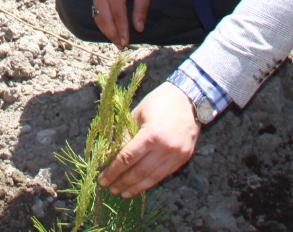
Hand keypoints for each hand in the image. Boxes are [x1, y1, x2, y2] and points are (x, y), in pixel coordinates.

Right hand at [92, 0, 151, 46]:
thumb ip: (141, 9)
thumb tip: (139, 29)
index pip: (118, 16)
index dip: (122, 31)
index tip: (126, 43)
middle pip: (105, 19)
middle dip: (113, 35)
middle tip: (121, 47)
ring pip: (98, 17)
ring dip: (107, 31)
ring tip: (116, 42)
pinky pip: (96, 12)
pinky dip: (103, 23)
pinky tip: (111, 30)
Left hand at [98, 82, 199, 197]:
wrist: (189, 98)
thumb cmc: (160, 102)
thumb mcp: (137, 114)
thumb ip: (125, 135)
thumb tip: (110, 154)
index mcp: (151, 134)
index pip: (127, 159)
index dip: (113, 171)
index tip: (103, 179)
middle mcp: (164, 148)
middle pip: (139, 172)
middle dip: (122, 182)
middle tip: (110, 188)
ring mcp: (176, 155)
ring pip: (152, 178)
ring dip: (135, 187)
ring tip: (123, 193)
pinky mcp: (183, 158)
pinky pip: (163, 174)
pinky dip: (150, 182)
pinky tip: (140, 186)